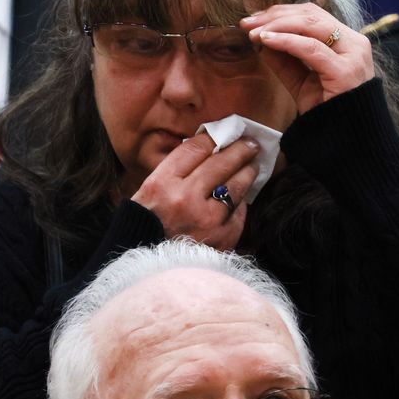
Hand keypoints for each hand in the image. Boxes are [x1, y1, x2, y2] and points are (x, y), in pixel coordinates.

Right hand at [129, 132, 257, 250]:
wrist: (146, 267)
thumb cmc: (146, 226)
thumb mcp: (148, 192)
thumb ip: (175, 171)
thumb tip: (207, 150)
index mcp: (162, 184)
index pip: (195, 149)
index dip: (214, 137)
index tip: (225, 132)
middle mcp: (185, 199)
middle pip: (221, 163)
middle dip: (240, 149)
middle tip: (251, 143)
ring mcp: (206, 221)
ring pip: (236, 186)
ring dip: (247, 172)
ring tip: (252, 166)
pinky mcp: (222, 239)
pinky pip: (239, 213)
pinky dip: (240, 205)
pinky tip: (239, 199)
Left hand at [242, 2, 373, 114]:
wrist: (346, 142)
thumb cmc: (327, 112)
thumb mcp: (300, 80)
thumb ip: (284, 59)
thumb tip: (260, 37)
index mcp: (347, 42)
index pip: (312, 15)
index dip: (281, 12)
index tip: (254, 19)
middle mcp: (354, 43)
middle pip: (311, 15)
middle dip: (275, 15)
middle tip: (247, 23)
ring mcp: (353, 56)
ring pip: (311, 26)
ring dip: (277, 25)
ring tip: (253, 31)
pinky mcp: (346, 71)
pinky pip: (311, 49)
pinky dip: (286, 41)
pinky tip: (266, 40)